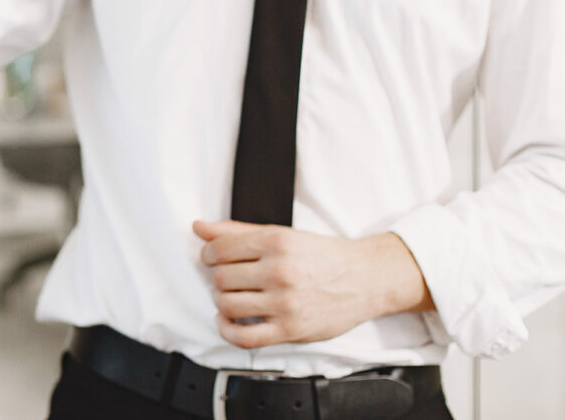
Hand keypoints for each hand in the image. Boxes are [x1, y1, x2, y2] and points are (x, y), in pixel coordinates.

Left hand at [193, 219, 407, 348]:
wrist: (365, 278)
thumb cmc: (322, 256)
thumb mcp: (282, 235)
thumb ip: (237, 231)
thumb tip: (199, 227)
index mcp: (276, 243)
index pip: (220, 249)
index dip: (209, 255)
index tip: (212, 259)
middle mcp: (280, 271)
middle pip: (221, 278)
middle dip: (219, 279)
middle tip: (230, 279)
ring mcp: (285, 302)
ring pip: (228, 305)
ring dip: (222, 302)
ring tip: (232, 298)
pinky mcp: (290, 330)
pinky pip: (244, 337)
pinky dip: (227, 331)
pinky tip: (229, 322)